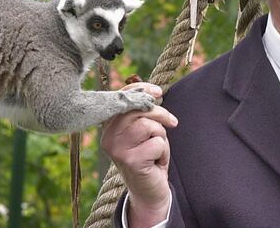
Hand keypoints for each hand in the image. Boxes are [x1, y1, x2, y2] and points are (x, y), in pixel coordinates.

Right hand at [101, 82, 177, 226]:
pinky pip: (157, 144)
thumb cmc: (148, 155)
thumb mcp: (143, 131)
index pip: (122, 98)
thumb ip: (142, 112)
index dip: (141, 90)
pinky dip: (163, 152)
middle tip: (171, 123)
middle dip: (160, 114)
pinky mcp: (130, 161)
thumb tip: (153, 91)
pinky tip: (155, 162)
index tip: (158, 91)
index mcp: (108, 127)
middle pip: (137, 109)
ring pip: (148, 125)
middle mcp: (108, 137)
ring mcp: (116, 149)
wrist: (148, 190)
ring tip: (156, 149)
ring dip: (161, 136)